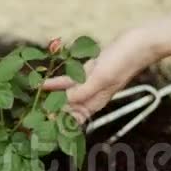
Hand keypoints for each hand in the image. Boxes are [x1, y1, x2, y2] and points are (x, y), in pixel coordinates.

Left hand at [43, 29, 158, 123]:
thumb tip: (61, 104)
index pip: (72, 120)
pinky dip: (56, 83)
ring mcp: (91, 83)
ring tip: (32, 102)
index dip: (56, 125)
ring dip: (50, 98)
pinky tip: (44, 83)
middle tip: (30, 117)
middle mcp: (92, 96)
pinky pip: (69, 80)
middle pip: (66, 110)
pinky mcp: (90, 71)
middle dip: (49, 114)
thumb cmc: (123, 61)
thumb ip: (81, 92)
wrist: (140, 42)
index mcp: (95, 102)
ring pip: (65, 95)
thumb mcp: (100, 78)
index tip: (38, 128)